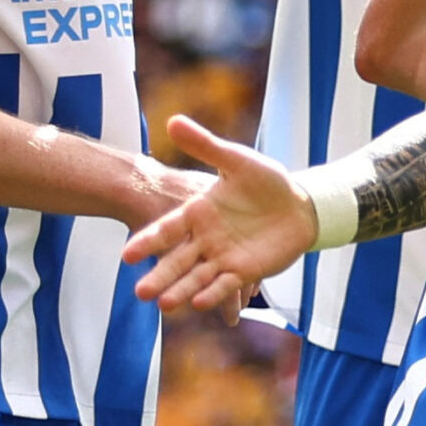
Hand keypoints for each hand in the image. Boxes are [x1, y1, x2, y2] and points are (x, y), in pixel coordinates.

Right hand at [122, 116, 319, 316]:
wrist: (298, 204)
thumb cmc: (265, 181)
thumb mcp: (235, 160)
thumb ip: (205, 145)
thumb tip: (171, 120)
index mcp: (198, 213)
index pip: (167, 230)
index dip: (148, 242)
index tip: (127, 255)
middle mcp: (205, 238)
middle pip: (177, 260)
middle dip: (159, 276)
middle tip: (139, 293)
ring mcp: (223, 256)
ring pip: (197, 277)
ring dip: (181, 291)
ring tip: (164, 304)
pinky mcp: (243, 270)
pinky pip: (225, 284)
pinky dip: (213, 294)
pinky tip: (198, 304)